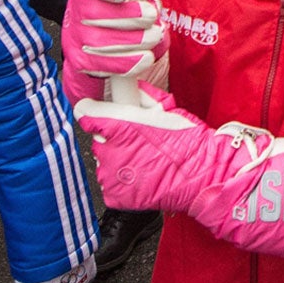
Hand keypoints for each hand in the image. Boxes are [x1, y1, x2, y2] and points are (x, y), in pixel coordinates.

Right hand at [59, 0, 164, 103]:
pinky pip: (101, 65)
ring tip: (153, 36)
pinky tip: (144, 57)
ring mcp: (75, 37)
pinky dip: (127, 62)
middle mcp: (76, 10)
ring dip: (133, 40)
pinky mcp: (80, 63)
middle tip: (151, 16)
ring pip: (98, 41)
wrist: (103, 51)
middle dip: (129, 16)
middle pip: (94, 12)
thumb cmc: (119, 15)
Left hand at [76, 84, 246, 213]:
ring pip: (104, 163)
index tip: (99, 114)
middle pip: (98, 140)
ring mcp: (110, 175)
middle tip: (137, 141)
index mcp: (117, 124)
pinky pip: (112, 185)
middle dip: (113, 139)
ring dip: (118, 161)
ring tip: (143, 161)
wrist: (198, 174)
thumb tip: (131, 87)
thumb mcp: (165, 107)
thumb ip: (141, 96)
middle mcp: (108, 150)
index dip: (93, 112)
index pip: (85, 112)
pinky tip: (142, 177)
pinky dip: (123, 183)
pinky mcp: (114, 195)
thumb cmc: (185, 141)